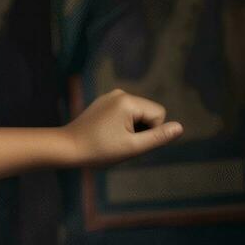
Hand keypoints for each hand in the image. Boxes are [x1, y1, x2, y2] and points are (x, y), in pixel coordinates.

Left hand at [64, 88, 184, 166]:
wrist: (64, 148)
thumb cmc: (97, 150)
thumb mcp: (132, 147)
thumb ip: (158, 137)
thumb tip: (180, 128)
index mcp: (128, 101)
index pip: (159, 115)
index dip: (149, 133)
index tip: (128, 142)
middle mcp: (120, 93)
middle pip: (148, 113)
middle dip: (139, 130)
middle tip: (118, 143)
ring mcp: (110, 97)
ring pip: (136, 115)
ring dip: (130, 129)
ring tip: (110, 140)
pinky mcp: (103, 103)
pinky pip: (123, 114)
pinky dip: (119, 126)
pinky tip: (105, 134)